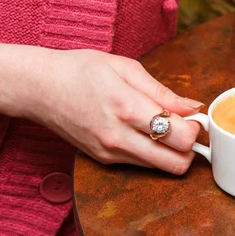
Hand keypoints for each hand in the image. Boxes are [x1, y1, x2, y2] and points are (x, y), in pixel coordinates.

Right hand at [27, 49, 202, 174]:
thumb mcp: (126, 67)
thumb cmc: (81, 70)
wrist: (39, 88)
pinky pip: (141, 164)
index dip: (195, 128)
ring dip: (172, 151)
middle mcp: (119, 137)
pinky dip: (152, 152)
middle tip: (184, 126)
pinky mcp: (103, 160)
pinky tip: (144, 131)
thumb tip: (192, 106)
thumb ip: (162, 91)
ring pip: (161, 168)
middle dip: (189, 148)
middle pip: (175, 163)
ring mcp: (110, 153)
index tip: (193, 116)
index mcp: (127, 108)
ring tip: (163, 126)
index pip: (179, 136)